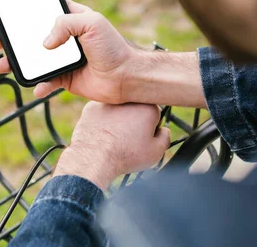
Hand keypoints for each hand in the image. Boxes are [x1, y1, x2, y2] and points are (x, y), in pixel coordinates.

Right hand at [0, 0, 135, 103]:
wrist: (127, 77)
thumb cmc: (115, 46)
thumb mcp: (92, 23)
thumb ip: (65, 24)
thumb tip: (45, 44)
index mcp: (70, 18)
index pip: (42, 12)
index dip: (24, 13)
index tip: (6, 14)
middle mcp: (64, 38)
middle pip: (31, 37)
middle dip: (11, 40)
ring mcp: (63, 59)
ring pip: (33, 61)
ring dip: (17, 63)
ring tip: (2, 65)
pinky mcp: (65, 78)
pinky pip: (45, 82)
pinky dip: (38, 85)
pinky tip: (36, 87)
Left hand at [53, 102, 169, 189]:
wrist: (95, 157)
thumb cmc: (127, 155)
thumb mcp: (156, 152)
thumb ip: (165, 138)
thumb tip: (163, 130)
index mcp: (148, 107)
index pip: (154, 114)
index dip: (150, 128)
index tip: (143, 138)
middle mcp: (129, 99)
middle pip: (135, 109)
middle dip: (134, 121)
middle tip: (128, 139)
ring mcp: (109, 101)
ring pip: (117, 110)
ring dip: (118, 120)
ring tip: (114, 139)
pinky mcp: (92, 106)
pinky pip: (101, 113)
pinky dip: (102, 122)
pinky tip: (101, 135)